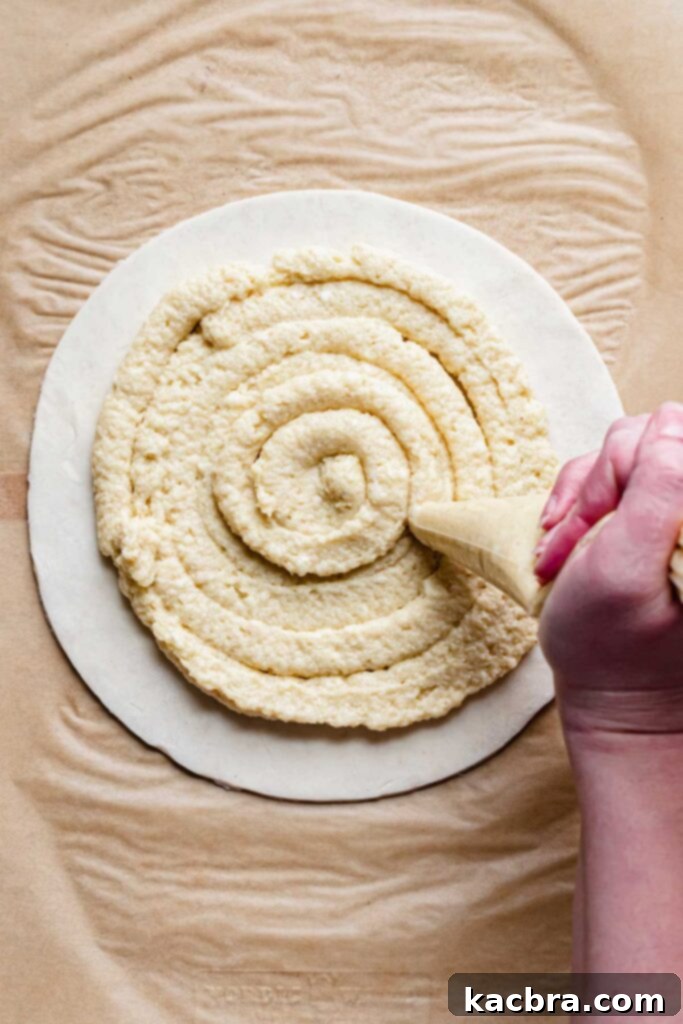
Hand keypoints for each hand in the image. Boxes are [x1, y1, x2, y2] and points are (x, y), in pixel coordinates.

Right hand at [535, 403, 682, 736]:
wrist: (611, 694)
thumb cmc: (610, 645)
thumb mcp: (624, 566)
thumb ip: (656, 487)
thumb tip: (671, 420)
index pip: (670, 440)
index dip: (620, 472)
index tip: (594, 528)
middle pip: (641, 440)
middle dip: (594, 490)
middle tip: (570, 545)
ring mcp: (674, 512)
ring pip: (620, 453)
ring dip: (580, 500)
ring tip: (562, 552)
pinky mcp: (654, 515)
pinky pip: (610, 475)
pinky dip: (578, 504)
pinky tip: (566, 543)